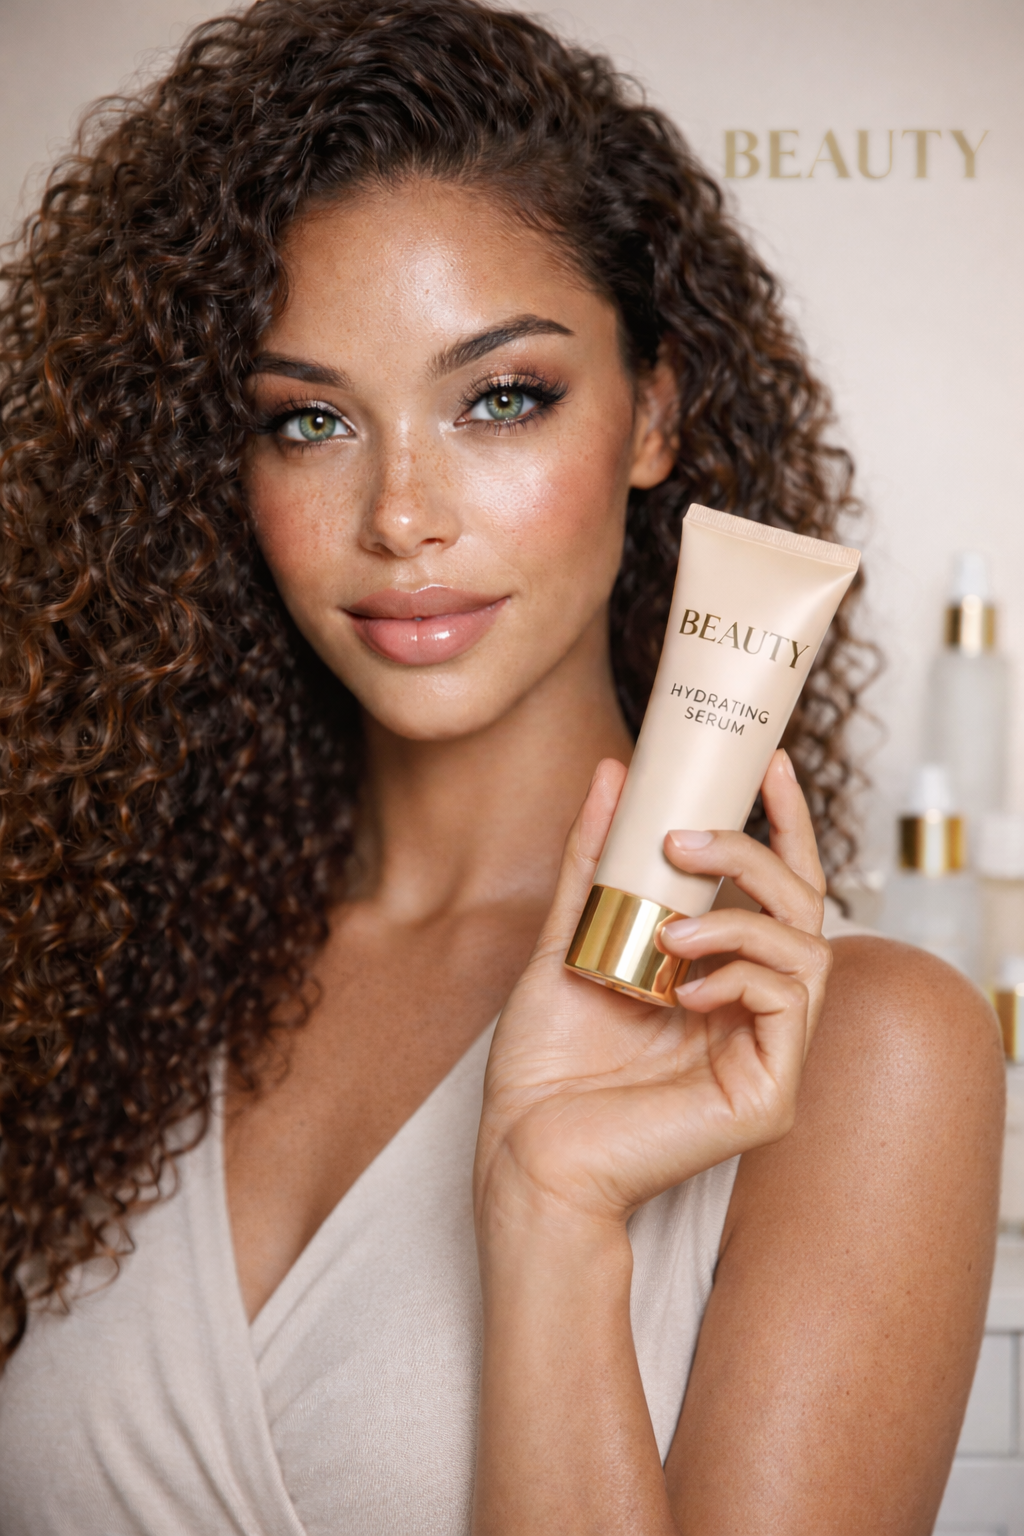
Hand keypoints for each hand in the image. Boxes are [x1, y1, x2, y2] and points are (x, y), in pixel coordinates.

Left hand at [474, 749, 831, 1236]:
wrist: (523, 1150)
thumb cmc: (545, 1064)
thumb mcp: (569, 939)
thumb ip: (594, 862)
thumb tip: (611, 774)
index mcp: (718, 975)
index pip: (774, 891)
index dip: (782, 824)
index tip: (765, 764)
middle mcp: (753, 1010)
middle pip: (804, 908)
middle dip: (758, 853)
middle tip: (686, 837)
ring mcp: (767, 1053)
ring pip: (809, 950)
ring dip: (742, 917)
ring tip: (671, 930)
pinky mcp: (770, 1092)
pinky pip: (791, 1003)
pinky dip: (745, 974)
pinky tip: (687, 987)